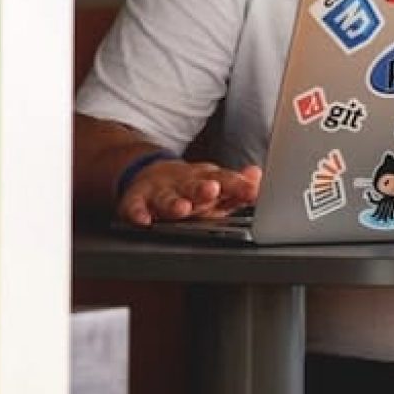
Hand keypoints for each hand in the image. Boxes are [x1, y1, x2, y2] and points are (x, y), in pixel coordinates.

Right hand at [116, 158, 261, 225]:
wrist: (150, 174)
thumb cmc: (192, 186)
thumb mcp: (216, 183)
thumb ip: (237, 185)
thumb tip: (258, 176)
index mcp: (206, 179)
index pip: (224, 180)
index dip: (238, 185)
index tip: (251, 190)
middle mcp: (183, 182)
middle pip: (194, 185)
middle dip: (203, 189)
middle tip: (213, 191)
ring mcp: (160, 190)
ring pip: (166, 197)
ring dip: (173, 203)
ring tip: (182, 209)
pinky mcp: (136, 199)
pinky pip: (134, 207)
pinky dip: (137, 213)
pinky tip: (143, 220)